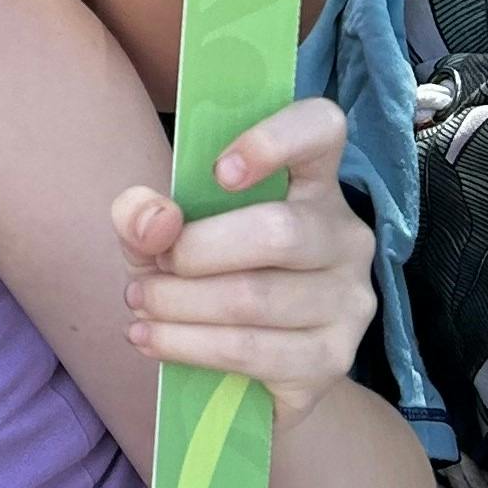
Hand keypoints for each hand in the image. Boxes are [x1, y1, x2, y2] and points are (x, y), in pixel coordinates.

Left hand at [112, 99, 375, 427]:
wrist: (241, 352)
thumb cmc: (205, 266)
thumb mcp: (164, 228)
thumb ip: (142, 212)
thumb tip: (156, 222)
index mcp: (313, 179)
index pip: (321, 129)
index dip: (274, 140)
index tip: (218, 171)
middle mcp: (344, 235)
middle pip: (277, 232)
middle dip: (193, 252)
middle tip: (147, 270)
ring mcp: (348, 300)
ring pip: (258, 298)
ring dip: (179, 305)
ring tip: (139, 305)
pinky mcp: (333, 358)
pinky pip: (256, 352)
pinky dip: (189, 346)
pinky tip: (151, 339)